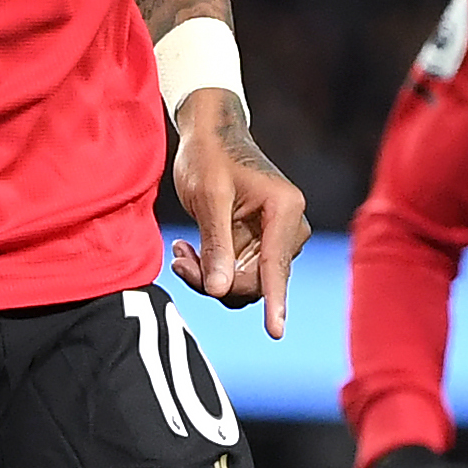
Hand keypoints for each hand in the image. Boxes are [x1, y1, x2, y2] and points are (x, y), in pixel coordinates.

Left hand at [167, 92, 309, 336]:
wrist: (210, 135)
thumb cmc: (209, 156)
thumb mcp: (208, 197)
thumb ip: (216, 244)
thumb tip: (220, 289)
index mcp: (284, 209)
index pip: (276, 265)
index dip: (275, 301)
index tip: (275, 332)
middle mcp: (288, 228)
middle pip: (257, 281)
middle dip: (216, 280)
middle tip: (179, 261)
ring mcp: (274, 239)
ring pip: (245, 283)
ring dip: (210, 277)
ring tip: (180, 253)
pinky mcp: (258, 245)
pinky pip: (237, 275)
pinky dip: (211, 270)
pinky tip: (187, 250)